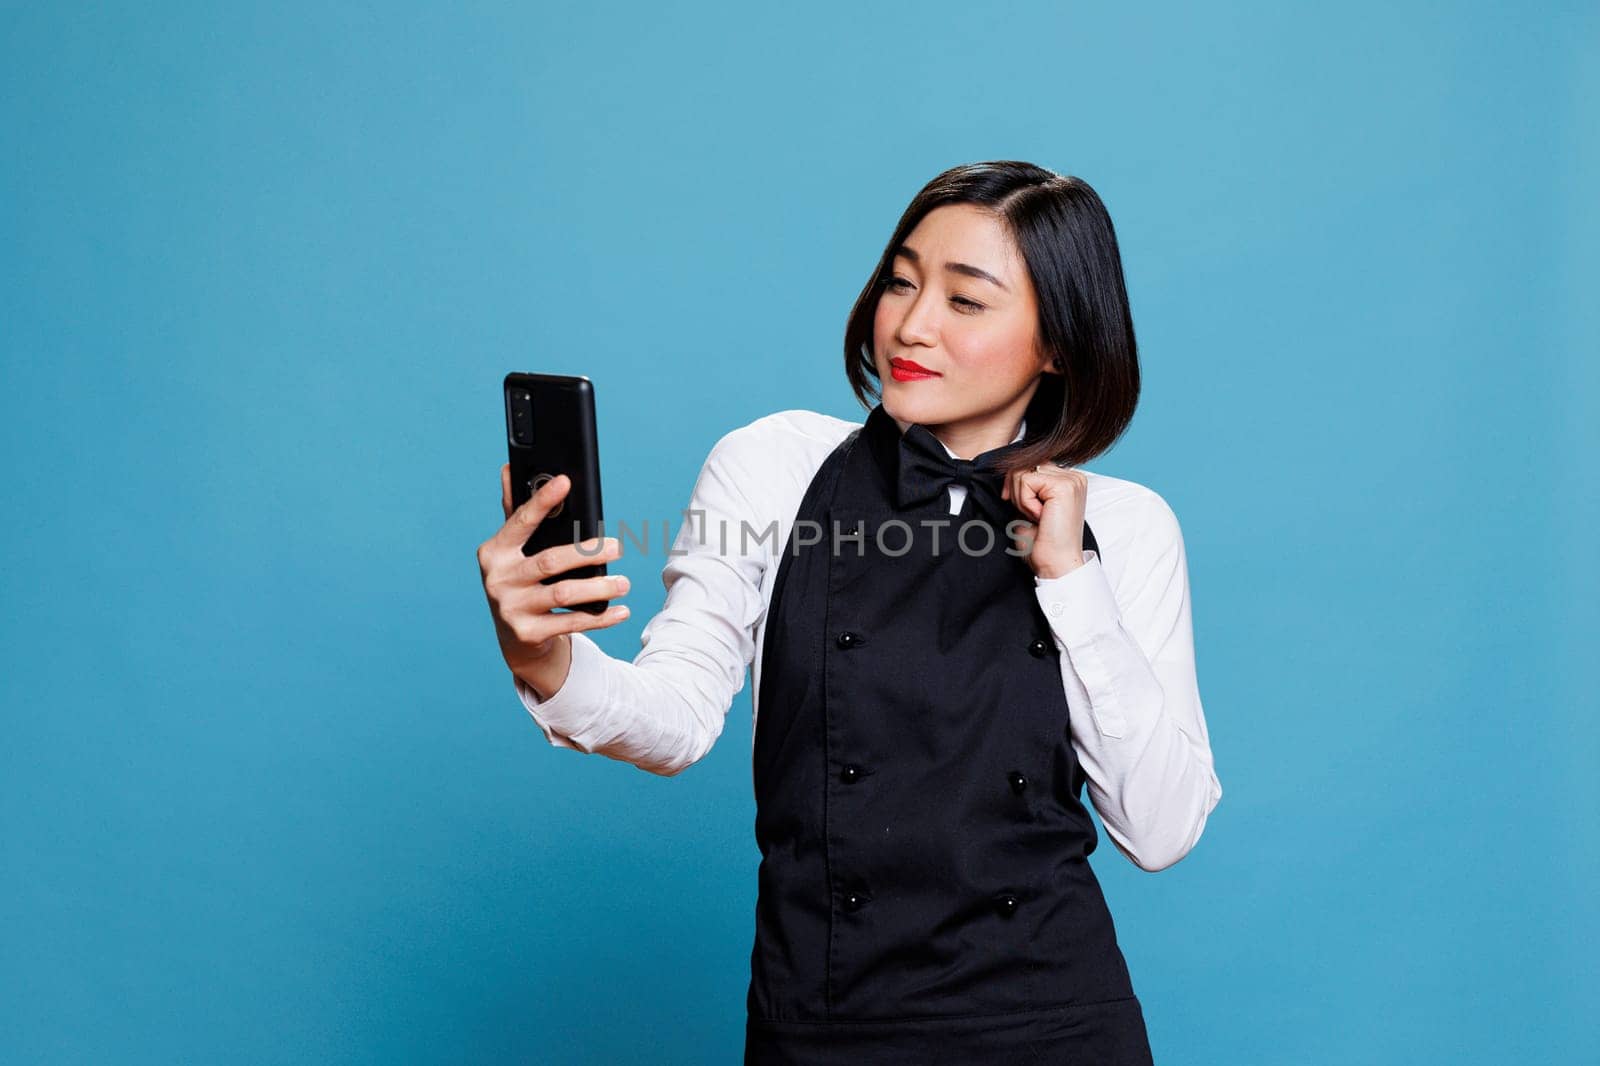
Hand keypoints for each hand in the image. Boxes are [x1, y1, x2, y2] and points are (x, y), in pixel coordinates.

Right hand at [477, 464, 631, 692]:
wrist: (515, 638)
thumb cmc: (520, 581)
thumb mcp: (513, 550)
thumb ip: (515, 513)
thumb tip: (509, 469)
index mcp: (495, 551)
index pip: (520, 521)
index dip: (542, 501)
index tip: (565, 481)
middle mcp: (498, 579)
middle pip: (550, 561)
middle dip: (587, 553)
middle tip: (618, 547)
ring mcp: (511, 608)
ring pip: (563, 593)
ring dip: (599, 587)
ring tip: (624, 582)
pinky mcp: (527, 633)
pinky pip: (571, 623)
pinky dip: (600, 617)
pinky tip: (621, 611)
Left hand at [1001, 463, 1087, 579]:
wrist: (1056, 564)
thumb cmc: (1043, 542)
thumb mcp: (1029, 506)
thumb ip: (1026, 486)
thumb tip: (1009, 470)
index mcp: (1068, 480)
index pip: (1032, 465)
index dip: (1017, 484)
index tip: (1016, 505)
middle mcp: (1074, 477)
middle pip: (1026, 465)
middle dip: (1018, 491)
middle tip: (1030, 515)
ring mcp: (1071, 479)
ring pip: (1023, 472)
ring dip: (1022, 498)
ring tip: (1037, 517)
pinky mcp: (1064, 486)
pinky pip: (1026, 481)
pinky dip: (1025, 502)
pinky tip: (1040, 516)